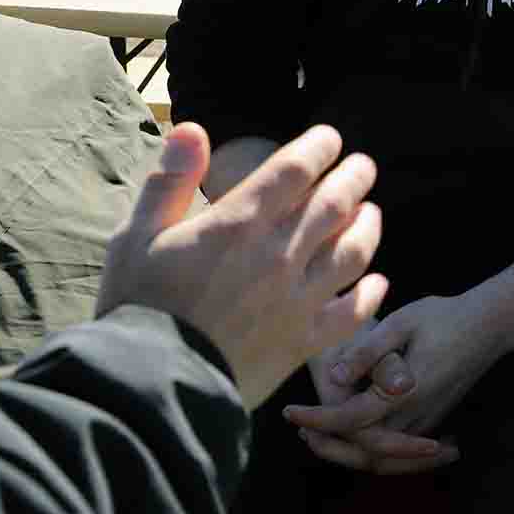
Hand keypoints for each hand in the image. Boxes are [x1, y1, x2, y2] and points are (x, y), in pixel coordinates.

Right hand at [97, 123, 386, 410]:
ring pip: (353, 252)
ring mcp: (297, 299)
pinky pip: (352, 312)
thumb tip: (193, 128)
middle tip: (363, 166)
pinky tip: (377, 281)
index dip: (319, 148)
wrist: (148, 385)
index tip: (330, 139)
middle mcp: (278, 255)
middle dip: (354, 177)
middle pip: (334, 204)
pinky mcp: (304, 341)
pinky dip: (370, 294)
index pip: (294, 170)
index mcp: (238, 225)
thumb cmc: (136, 307)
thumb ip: (168, 181)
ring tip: (371, 213)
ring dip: (368, 227)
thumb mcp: (136, 237)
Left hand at [288, 291, 507, 456]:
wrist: (491, 325)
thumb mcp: (404, 321)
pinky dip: (371, 454)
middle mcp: (417, 415)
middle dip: (327, 446)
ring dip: (347, 453)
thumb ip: (369, 350)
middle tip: (298, 429)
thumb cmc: (446, 317)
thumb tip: (334, 376)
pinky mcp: (434, 421)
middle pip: (364, 451)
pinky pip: (398, 453)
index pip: (351, 419)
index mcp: (406, 391)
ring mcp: (428, 422)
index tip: (288, 410)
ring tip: (318, 438)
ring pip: (382, 459)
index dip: (316, 419)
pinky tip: (353, 440)